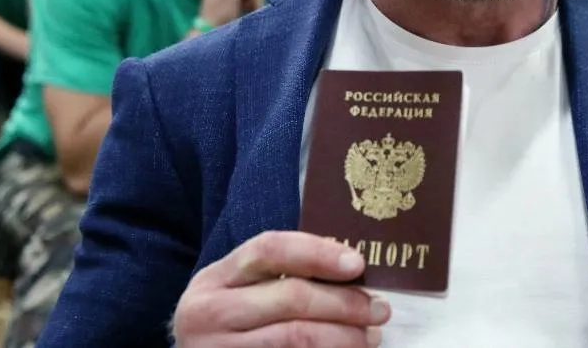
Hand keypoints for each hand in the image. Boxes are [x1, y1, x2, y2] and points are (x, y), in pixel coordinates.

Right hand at [173, 231, 388, 346]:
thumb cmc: (230, 322)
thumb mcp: (239, 291)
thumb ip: (282, 274)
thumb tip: (351, 266)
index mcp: (214, 278)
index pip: (269, 249)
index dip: (317, 253)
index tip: (357, 263)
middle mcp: (208, 314)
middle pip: (290, 298)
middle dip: (343, 303)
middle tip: (379, 309)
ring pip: (295, 338)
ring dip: (343, 337)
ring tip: (370, 336)